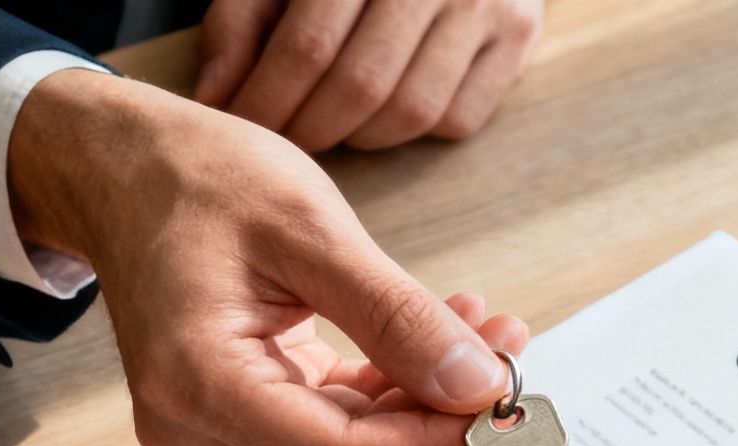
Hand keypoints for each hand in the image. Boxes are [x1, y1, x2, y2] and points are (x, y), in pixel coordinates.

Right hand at [7, 69, 525, 445]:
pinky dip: (392, 393)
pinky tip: (440, 342)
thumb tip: (477, 384)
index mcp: (196, 385)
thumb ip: (395, 316)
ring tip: (485, 334)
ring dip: (424, 406)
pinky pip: (331, 429)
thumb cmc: (197, 179)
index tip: (504, 401)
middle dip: (439, 424)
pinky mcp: (235, 419)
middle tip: (508, 357)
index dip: (435, 443)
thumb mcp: (310, 228)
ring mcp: (209, 432)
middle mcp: (193, 429)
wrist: (126, 168)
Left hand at [193, 0, 543, 151]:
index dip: (269, 100)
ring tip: (332, 123)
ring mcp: (484, 1)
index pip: (308, 45)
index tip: (244, 130)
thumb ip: (242, 20)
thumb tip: (217, 96)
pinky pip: (458, 118)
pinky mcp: (520, 34)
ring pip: (412, 110)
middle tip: (286, 140)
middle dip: (312, 129)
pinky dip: (415, 130)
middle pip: (362, 86)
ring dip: (361, 136)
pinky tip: (388, 108)